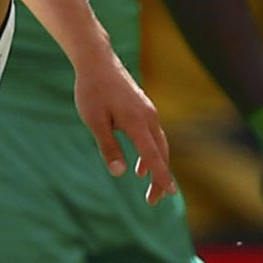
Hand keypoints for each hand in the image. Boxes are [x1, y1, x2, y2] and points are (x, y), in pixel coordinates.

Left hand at [72, 53, 175, 201]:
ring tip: (149, 188)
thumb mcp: (95, 122)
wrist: (98, 62)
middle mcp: (148, 118)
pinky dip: (150, 153)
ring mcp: (148, 113)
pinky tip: (140, 167)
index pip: (152, 156)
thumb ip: (108, 147)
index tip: (170, 193)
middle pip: (160, 154)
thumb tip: (120, 172)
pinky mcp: (144, 110)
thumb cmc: (92, 91)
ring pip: (159, 145)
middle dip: (159, 177)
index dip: (161, 176)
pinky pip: (153, 137)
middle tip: (154, 201)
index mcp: (137, 123)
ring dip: (156, 167)